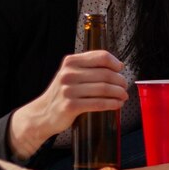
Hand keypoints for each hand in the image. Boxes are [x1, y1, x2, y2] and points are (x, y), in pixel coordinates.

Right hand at [9, 50, 127, 159]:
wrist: (44, 113)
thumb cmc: (63, 93)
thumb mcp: (71, 74)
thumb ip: (89, 67)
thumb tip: (117, 66)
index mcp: (70, 62)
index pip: (100, 56)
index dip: (115, 63)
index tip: (120, 69)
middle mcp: (68, 74)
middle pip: (105, 74)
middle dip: (120, 81)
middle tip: (124, 87)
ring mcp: (68, 90)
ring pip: (104, 89)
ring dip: (119, 93)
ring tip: (123, 96)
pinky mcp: (71, 106)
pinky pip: (98, 103)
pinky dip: (112, 104)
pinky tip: (117, 104)